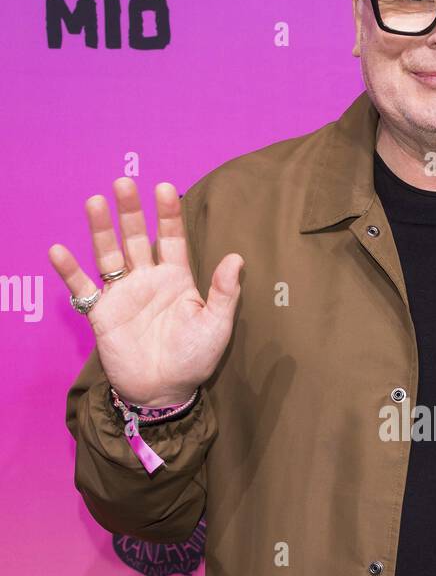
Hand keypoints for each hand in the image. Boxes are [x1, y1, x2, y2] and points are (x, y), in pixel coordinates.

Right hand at [50, 179, 243, 406]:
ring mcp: (123, 294)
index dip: (169, 214)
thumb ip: (224, 293)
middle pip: (136, 238)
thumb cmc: (194, 359)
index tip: (165, 187)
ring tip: (94, 202)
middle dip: (130, 212)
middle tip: (123, 183)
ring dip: (101, 230)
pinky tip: (59, 251)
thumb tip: (237, 258)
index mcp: (177, 279)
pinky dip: (70, 270)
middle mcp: (148, 280)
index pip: (172, 238)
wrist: (165, 392)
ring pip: (109, 255)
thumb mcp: (216, 326)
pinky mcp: (102, 313)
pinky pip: (83, 288)